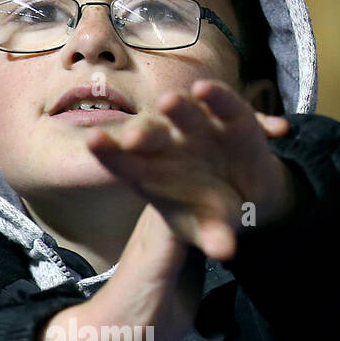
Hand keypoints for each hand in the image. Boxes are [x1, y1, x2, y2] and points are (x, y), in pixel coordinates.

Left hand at [83, 78, 293, 260]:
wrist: (245, 194)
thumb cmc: (211, 213)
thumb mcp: (209, 227)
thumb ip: (213, 236)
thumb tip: (224, 251)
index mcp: (151, 173)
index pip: (124, 163)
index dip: (110, 154)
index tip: (94, 141)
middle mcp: (169, 144)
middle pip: (149, 135)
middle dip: (142, 135)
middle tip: (132, 139)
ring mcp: (198, 127)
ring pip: (182, 112)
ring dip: (176, 107)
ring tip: (168, 102)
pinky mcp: (231, 116)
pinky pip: (221, 103)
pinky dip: (215, 95)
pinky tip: (204, 89)